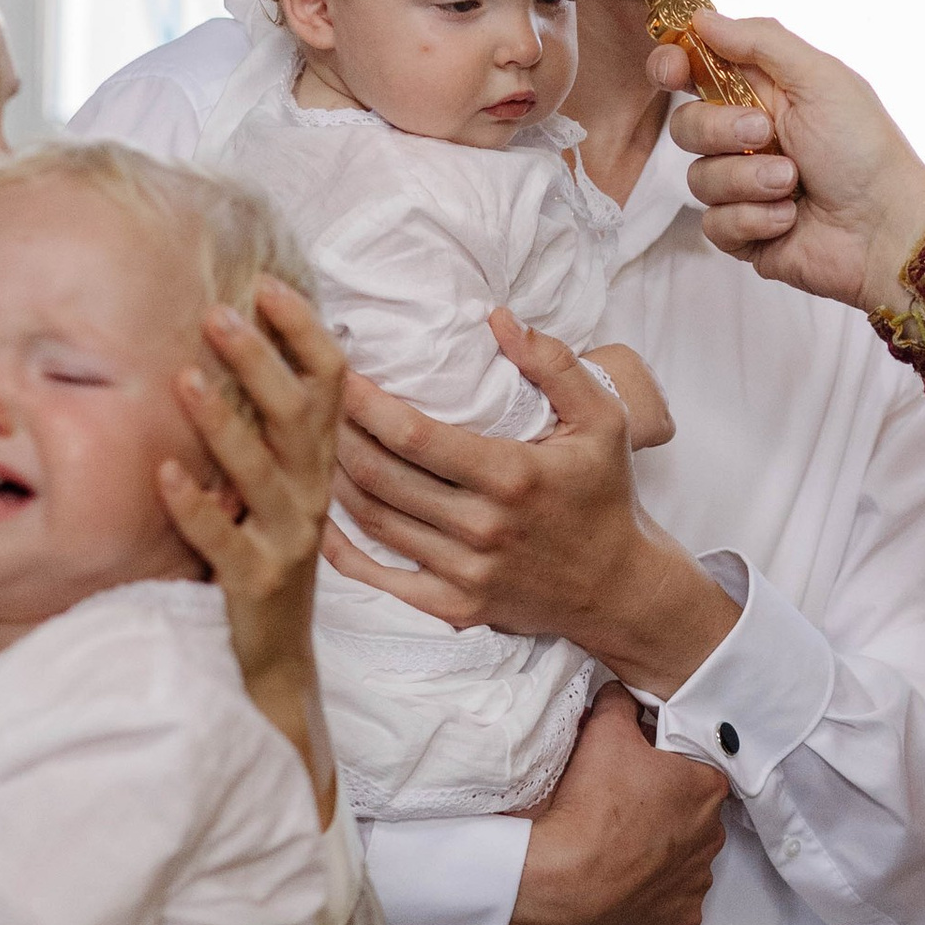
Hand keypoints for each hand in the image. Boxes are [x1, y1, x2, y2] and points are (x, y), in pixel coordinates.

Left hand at [164, 279, 345, 817]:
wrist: (273, 659)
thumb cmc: (263, 558)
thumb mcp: (274, 489)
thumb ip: (268, 431)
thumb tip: (240, 352)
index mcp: (318, 467)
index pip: (329, 387)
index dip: (304, 334)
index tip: (268, 286)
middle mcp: (311, 497)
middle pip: (298, 418)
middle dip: (260, 361)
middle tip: (220, 313)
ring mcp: (287, 540)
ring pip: (262, 473)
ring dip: (223, 423)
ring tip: (184, 378)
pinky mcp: (254, 582)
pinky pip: (222, 540)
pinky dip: (194, 505)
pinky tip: (163, 472)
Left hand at [331, 317, 736, 696]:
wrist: (619, 588)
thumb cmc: (606, 496)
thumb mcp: (604, 419)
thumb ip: (555, 363)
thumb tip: (500, 318)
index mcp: (512, 475)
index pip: (413, 435)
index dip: (363, 402)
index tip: (335, 370)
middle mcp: (483, 527)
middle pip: (380, 475)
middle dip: (333, 433)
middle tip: (305, 399)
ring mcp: (466, 572)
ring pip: (373, 520)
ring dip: (331, 479)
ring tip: (308, 442)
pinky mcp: (455, 606)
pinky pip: (380, 577)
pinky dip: (341, 548)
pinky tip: (319, 515)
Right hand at [508, 689, 725, 924]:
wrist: (565, 884)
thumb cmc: (591, 806)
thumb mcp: (603, 732)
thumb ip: (620, 703)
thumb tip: (623, 693)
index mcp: (707, 789)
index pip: (695, 768)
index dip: (665, 767)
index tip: (636, 773)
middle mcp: (713, 838)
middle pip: (692, 815)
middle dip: (665, 810)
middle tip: (622, 809)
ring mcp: (698, 884)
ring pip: (684, 859)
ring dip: (660, 854)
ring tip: (618, 849)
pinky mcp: (680, 922)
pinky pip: (671, 902)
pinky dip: (651, 895)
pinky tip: (623, 885)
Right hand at [648, 15, 924, 313]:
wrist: (887, 227)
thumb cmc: (865, 148)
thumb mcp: (819, 78)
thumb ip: (761, 42)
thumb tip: (704, 18)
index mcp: (764, 93)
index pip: (696, 71)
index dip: (672, 66)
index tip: (672, 71)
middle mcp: (747, 139)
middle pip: (686, 125)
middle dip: (720, 130)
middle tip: (766, 133)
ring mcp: (743, 189)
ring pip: (698, 179)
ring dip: (747, 179)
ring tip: (793, 183)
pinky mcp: (743, 234)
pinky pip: (713, 225)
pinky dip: (752, 219)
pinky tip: (789, 218)